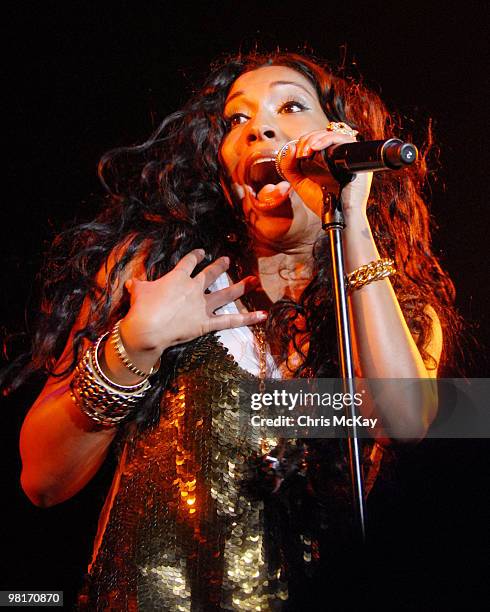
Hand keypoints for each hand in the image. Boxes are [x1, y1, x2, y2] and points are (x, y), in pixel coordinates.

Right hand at [120, 249, 265, 354]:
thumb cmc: (141, 308)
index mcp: (178, 278)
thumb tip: (131, 283)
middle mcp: (194, 288)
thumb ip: (138, 286)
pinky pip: (231, 321)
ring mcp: (202, 306)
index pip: (189, 262)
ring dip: (241, 287)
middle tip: (227, 260)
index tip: (201, 252)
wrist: (147, 328)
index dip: (196, 255)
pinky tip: (264, 316)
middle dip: (220, 266)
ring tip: (253, 280)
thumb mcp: (137, 291)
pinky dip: (248, 319)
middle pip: (210, 274)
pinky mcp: (207, 323)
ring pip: (226, 294)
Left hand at [278, 129, 372, 216]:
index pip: (316, 139)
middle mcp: (337, 155)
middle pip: (322, 134)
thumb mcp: (299, 182)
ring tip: (306, 151)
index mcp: (325, 159)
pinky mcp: (354, 155)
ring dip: (315, 138)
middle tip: (301, 154)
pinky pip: (344, 138)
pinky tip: (316, 147)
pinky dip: (328, 140)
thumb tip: (290, 147)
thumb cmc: (321, 201)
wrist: (334, 214)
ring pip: (332, 133)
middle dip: (307, 140)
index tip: (296, 154)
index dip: (304, 141)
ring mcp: (346, 154)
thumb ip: (289, 167)